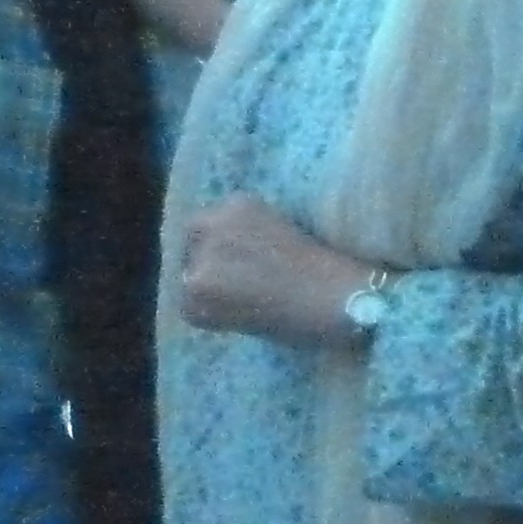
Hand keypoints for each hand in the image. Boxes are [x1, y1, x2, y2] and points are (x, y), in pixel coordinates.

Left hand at [178, 196, 379, 346]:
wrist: (335, 300)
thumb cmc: (326, 272)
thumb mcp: (283, 232)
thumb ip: (248, 237)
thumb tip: (230, 262)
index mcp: (238, 204)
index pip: (209, 225)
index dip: (221, 249)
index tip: (239, 268)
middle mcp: (212, 223)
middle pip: (191, 246)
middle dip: (208, 266)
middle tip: (237, 290)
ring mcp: (199, 256)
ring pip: (188, 278)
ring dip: (207, 294)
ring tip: (243, 306)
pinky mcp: (195, 289)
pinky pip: (190, 309)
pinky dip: (210, 319)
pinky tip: (242, 319)